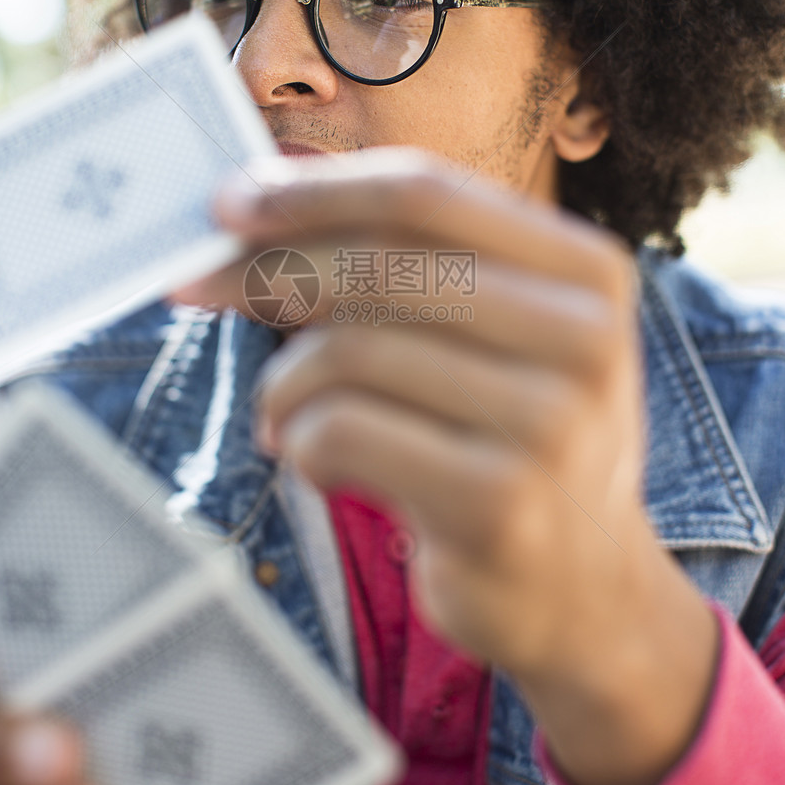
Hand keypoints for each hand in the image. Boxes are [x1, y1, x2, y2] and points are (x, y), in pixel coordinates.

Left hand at [179, 148, 718, 784]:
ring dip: (284, 381)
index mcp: (588, 272)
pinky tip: (316, 462)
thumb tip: (258, 206)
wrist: (586, 593)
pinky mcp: (498, 506)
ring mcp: (551, 425)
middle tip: (197, 287)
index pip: (426, 193)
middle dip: (268, 269)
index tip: (228, 202)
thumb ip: (414, 265)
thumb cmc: (513, 441)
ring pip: (350, 350)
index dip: (314, 191)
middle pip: (382, 265)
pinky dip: (299, 441)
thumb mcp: (500, 337)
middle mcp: (585, 339)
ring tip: (283, 413)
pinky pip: (341, 431)